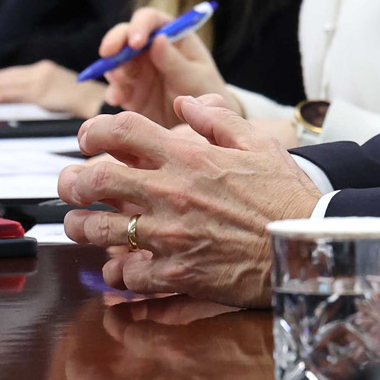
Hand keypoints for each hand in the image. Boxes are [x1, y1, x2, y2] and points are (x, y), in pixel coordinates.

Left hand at [0, 61, 106, 116]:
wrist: (103, 107)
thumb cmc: (85, 110)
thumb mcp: (60, 99)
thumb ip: (40, 101)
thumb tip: (18, 112)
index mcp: (45, 72)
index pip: (11, 76)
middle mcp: (41, 71)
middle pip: (4, 78)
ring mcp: (40, 79)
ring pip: (3, 84)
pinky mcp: (41, 90)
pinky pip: (9, 93)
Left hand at [60, 95, 320, 305]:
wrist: (308, 247)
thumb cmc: (286, 197)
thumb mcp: (258, 144)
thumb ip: (216, 120)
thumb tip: (186, 105)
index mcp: (188, 157)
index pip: (122, 131)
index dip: (95, 131)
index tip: (88, 139)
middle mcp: (171, 193)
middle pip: (96, 180)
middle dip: (73, 181)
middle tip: (71, 184)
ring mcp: (170, 236)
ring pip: (100, 229)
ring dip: (82, 226)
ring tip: (80, 224)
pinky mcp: (176, 274)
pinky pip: (129, 274)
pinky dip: (119, 270)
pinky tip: (120, 266)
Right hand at [99, 7, 231, 128]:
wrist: (201, 124)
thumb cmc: (205, 92)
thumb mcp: (195, 78)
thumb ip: (175, 61)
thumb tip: (158, 38)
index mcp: (171, 35)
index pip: (150, 19)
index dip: (139, 26)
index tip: (135, 42)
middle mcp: (150, 48)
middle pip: (125, 35)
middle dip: (114, 42)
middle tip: (108, 54)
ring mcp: (137, 69)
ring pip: (116, 61)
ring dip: (113, 69)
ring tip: (118, 81)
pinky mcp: (129, 90)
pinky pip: (115, 87)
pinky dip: (113, 91)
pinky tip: (117, 100)